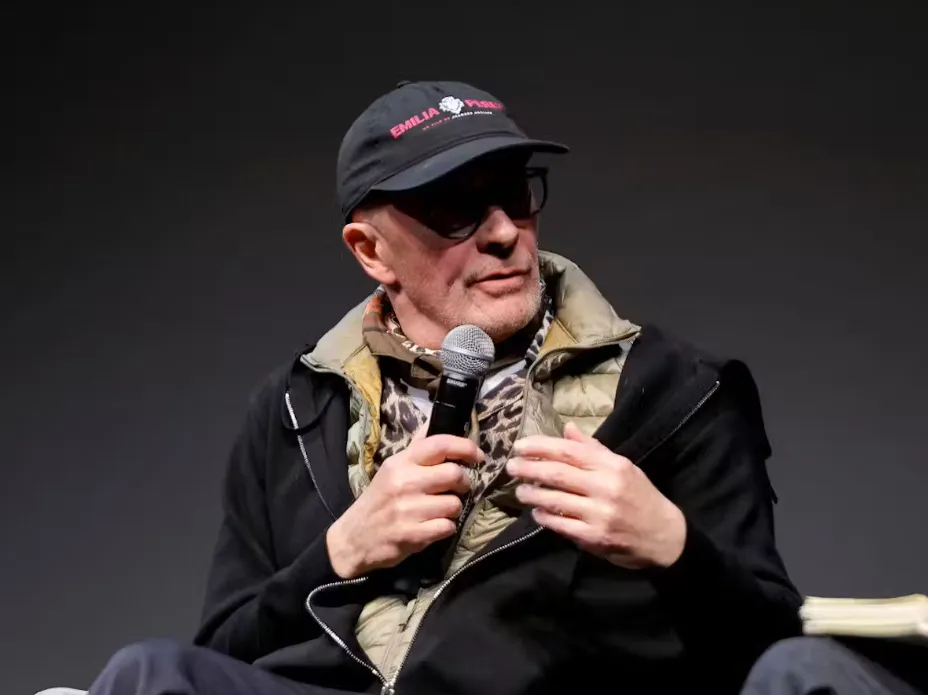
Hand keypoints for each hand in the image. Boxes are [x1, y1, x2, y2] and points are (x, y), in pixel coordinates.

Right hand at [326, 429, 482, 578]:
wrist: (353, 538)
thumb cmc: (378, 500)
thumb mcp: (392, 469)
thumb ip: (416, 448)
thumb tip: (434, 422)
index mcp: (400, 462)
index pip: (439, 444)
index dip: (465, 447)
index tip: (478, 455)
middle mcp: (404, 482)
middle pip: (454, 474)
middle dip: (463, 483)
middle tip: (457, 488)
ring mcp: (407, 509)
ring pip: (454, 504)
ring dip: (453, 510)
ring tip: (439, 511)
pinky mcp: (411, 534)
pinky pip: (447, 527)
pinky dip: (445, 528)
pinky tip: (433, 527)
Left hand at [505, 422, 686, 568]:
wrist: (665, 536)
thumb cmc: (641, 497)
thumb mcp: (623, 467)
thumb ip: (593, 449)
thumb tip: (567, 429)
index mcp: (612, 466)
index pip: (569, 451)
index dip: (540, 447)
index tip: (520, 446)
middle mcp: (605, 487)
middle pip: (557, 474)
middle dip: (529, 468)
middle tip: (510, 467)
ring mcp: (600, 513)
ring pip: (555, 500)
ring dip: (532, 494)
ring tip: (519, 491)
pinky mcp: (595, 537)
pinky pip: (561, 525)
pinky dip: (545, 517)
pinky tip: (536, 513)